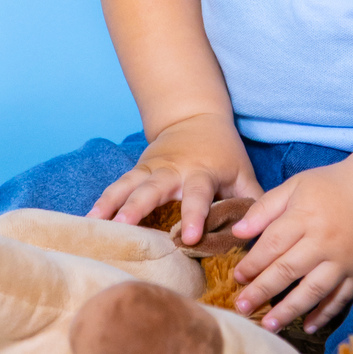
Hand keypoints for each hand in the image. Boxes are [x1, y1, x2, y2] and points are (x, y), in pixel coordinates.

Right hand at [87, 112, 260, 242]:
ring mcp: (151, 169)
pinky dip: (103, 201)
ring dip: (112, 204)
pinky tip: (88, 219)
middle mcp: (173, 170)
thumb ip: (252, 202)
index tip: (188, 237)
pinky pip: (117, 186)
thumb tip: (264, 236)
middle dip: (138, 207)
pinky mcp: (137, 171)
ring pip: (129, 185)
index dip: (193, 215)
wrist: (195, 116)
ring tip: (96, 224)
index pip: (198, 195)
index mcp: (202, 172)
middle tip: (124, 227)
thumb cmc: (223, 153)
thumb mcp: (243, 173)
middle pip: (153, 189)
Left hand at [231, 160, 352, 333]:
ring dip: (289, 311)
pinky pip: (340, 298)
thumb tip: (237, 232)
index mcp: (305, 217)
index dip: (253, 263)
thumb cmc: (328, 187)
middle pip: (288, 270)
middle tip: (241, 308)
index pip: (273, 244)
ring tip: (268, 326)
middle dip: (262, 291)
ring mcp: (343, 260)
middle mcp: (324, 241)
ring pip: (313, 291)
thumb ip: (264, 208)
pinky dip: (324, 314)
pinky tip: (306, 326)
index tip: (236, 278)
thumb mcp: (294, 186)